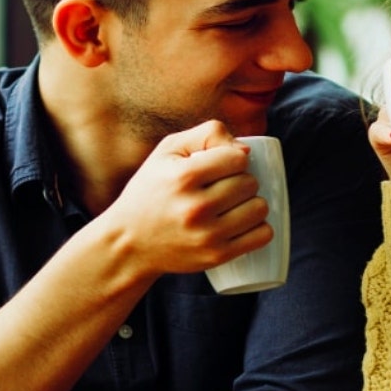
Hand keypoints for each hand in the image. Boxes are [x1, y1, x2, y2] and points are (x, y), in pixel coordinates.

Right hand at [96, 120, 271, 276]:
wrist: (129, 242)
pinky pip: (262, 236)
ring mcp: (207, 235)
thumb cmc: (153, 190)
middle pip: (250, 183)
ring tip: (236, 204)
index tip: (223, 165)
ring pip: (260, 208)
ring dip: (253, 203)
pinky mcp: (216, 256)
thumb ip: (207, 134)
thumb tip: (246, 150)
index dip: (234, 158)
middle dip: (243, 180)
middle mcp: (195, 207)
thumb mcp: (168, 151)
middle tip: (226, 186)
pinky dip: (260, 227)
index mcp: (183, 177)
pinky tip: (245, 222)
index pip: (237, 158)